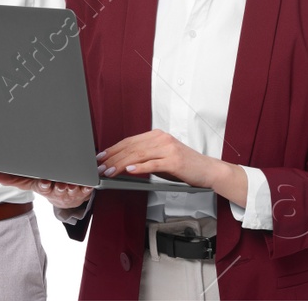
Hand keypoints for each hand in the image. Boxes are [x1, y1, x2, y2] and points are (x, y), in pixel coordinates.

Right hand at [0, 171, 93, 208]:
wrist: (66, 199)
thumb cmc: (47, 186)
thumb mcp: (29, 181)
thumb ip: (11, 178)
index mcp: (44, 187)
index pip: (43, 187)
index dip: (44, 185)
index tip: (45, 183)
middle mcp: (58, 190)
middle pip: (58, 188)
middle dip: (60, 186)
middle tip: (61, 184)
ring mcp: (71, 191)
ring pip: (74, 189)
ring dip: (74, 187)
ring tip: (75, 184)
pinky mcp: (84, 190)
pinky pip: (89, 187)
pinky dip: (89, 185)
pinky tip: (89, 182)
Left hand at [98, 129, 231, 187]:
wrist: (207, 170)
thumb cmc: (184, 166)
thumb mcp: (162, 157)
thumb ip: (144, 157)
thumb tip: (122, 163)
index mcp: (157, 135)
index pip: (129, 141)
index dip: (113, 149)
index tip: (101, 157)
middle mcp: (161, 139)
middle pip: (131, 147)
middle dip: (113, 158)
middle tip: (100, 167)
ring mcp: (168, 148)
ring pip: (138, 155)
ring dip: (120, 164)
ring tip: (109, 171)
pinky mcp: (174, 160)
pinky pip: (152, 163)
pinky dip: (139, 167)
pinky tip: (129, 171)